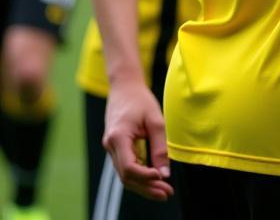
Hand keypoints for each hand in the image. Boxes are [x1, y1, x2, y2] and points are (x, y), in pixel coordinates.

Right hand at [102, 79, 173, 200]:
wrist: (124, 87)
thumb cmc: (141, 100)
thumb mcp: (155, 120)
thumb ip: (160, 147)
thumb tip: (165, 173)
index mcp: (118, 137)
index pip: (129, 167)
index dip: (145, 177)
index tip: (162, 178)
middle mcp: (110, 146)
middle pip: (126, 176)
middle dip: (147, 188)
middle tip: (167, 194)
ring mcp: (111, 148)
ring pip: (125, 175)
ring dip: (144, 185)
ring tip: (164, 192)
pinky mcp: (116, 149)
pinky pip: (127, 167)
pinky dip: (140, 176)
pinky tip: (155, 181)